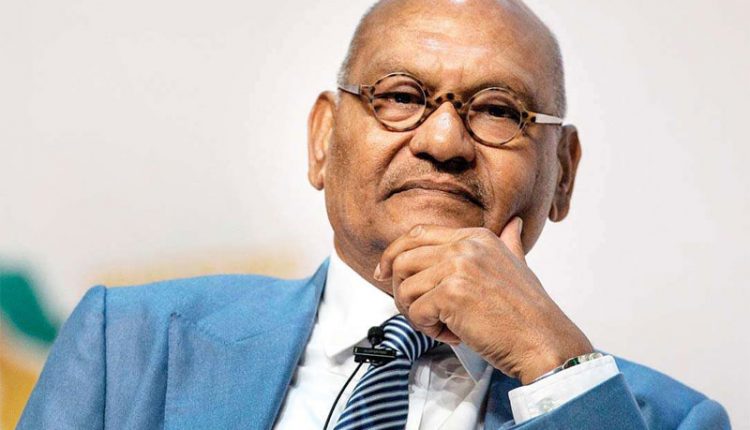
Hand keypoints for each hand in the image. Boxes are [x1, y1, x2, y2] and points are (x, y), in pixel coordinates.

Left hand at [374, 218, 593, 384]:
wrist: (545, 341)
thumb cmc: (529, 313)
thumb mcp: (518, 266)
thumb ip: (509, 243)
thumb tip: (513, 225)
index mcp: (476, 236)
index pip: (416, 234)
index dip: (393, 254)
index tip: (384, 274)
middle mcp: (465, 246)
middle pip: (402, 259)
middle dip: (401, 290)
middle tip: (420, 312)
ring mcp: (458, 267)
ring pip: (405, 288)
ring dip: (417, 314)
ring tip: (444, 326)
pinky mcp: (451, 294)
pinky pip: (416, 312)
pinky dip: (429, 330)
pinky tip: (454, 334)